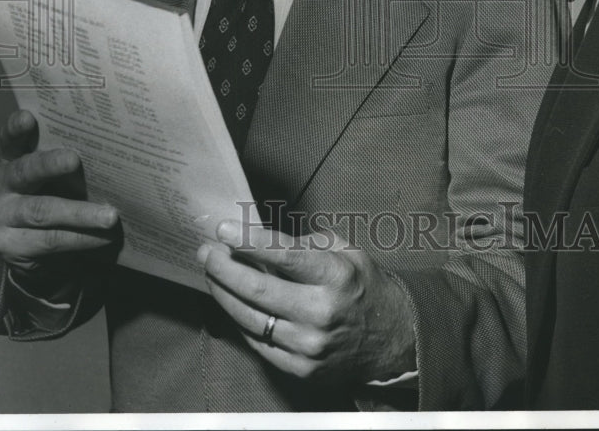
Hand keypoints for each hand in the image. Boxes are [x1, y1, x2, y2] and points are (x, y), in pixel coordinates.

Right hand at [0, 110, 118, 274]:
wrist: (29, 245)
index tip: (28, 117)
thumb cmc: (51, 194)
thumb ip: (66, 160)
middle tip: (74, 160)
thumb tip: (112, 149)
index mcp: (12, 159)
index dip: (16, 128)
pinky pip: (51, 240)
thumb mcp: (52, 175)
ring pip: (42, 212)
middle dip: (50, 164)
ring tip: (110, 216)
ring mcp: (2, 216)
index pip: (10, 140)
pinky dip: (81, 238)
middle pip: (25, 171)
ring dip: (80, 213)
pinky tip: (104, 237)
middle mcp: (1, 184)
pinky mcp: (9, 245)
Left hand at [198, 220, 415, 384]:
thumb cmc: (363, 286)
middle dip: (224, 268)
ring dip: (223, 293)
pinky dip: (240, 319)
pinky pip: (258, 342)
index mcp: (335, 276)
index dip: (248, 241)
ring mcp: (308, 346)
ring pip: (250, 318)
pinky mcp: (300, 369)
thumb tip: (260, 238)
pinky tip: (231, 302)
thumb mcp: (345, 251)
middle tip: (207, 252)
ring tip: (211, 274)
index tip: (223, 229)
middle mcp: (320, 313)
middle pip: (257, 290)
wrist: (391, 338)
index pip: (283, 255)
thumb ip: (304, 244)